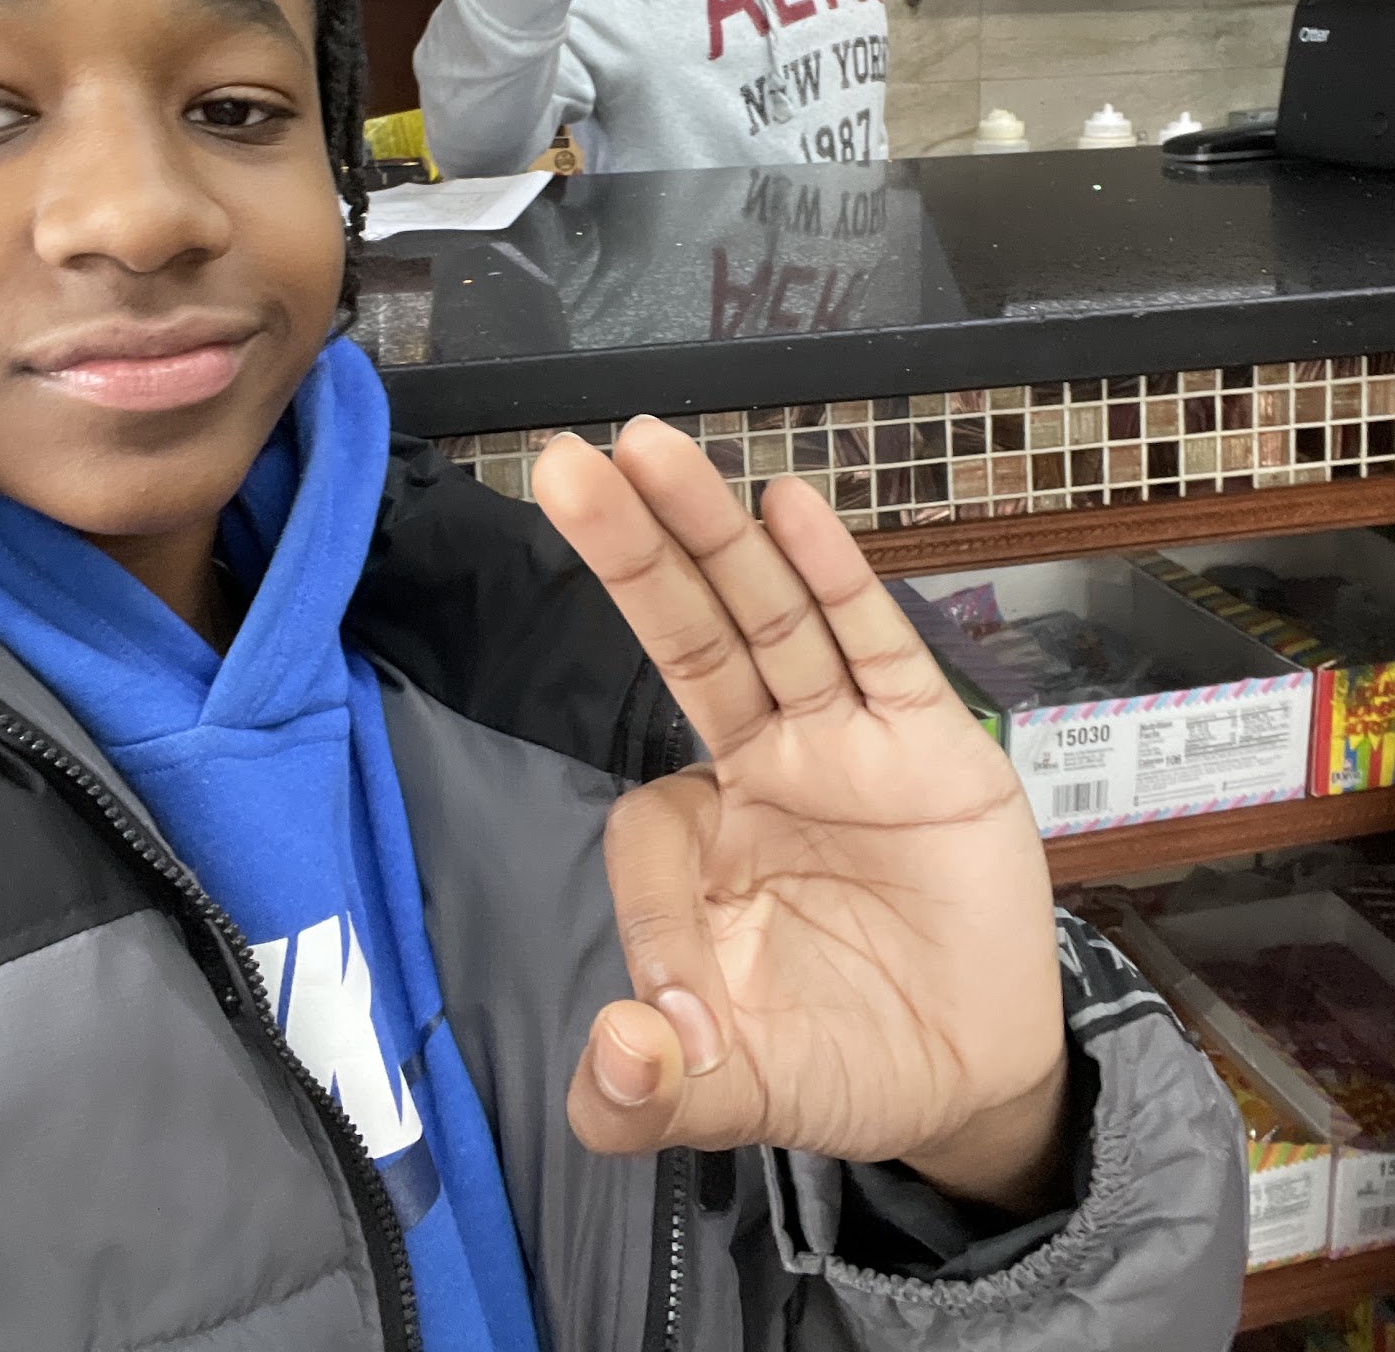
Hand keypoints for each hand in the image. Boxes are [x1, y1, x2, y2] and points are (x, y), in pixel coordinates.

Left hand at [531, 418, 1068, 1213]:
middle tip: (564, 465)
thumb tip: (613, 1057)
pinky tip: (790, 507)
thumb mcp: (740, 1092)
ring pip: (770, 619)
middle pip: (688, 639)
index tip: (679, 1005)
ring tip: (649, 448)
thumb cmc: (847, 1060)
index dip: (651, 893)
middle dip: (629, 555)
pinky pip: (874, 647)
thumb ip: (657, 1093)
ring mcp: (846, 744)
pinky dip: (836, 578)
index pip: (645, 810)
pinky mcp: (929, 742)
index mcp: (705, 839)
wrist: (978, 1073)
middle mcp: (765, 766)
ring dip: (712, 534)